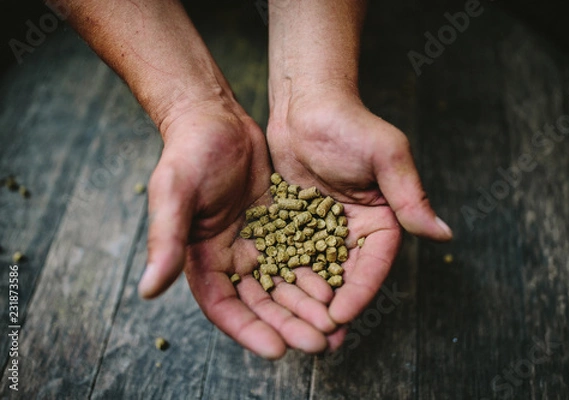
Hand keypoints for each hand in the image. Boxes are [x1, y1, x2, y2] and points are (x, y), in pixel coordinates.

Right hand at [138, 101, 336, 357]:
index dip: (250, 331)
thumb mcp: (174, 195)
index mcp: (201, 259)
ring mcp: (256, 242)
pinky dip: (316, 272)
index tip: (278, 349)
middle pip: (261, 303)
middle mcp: (230, 258)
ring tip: (334, 324)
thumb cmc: (188, 154)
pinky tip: (338, 285)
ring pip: (285, 284)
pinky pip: (300, 254)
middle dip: (289, 325)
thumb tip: (147, 290)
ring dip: (307, 306)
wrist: (216, 120)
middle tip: (320, 343)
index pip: (225, 307)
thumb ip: (165, 241)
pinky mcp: (278, 225)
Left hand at [267, 87, 452, 327]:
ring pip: (318, 272)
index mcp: (384, 217)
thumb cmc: (349, 123)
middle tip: (319, 339)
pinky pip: (291, 255)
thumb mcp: (386, 156)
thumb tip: (444, 233)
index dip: (360, 291)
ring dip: (308, 301)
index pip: (374, 263)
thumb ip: (410, 196)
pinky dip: (285, 277)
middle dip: (334, 306)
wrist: (305, 105)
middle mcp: (355, 229)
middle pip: (347, 275)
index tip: (341, 315)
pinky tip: (271, 300)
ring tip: (295, 330)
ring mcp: (324, 228)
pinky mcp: (296, 223)